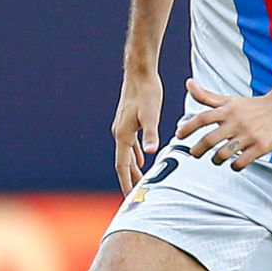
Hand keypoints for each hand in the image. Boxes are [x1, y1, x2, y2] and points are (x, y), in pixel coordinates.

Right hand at [112, 72, 162, 191]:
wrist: (140, 73)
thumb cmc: (147, 92)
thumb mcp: (152, 114)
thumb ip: (150, 134)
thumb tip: (150, 152)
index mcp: (124, 135)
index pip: (122, 165)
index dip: (126, 182)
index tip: (129, 197)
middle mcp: (120, 133)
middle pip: (123, 163)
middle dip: (129, 179)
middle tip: (136, 196)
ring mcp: (123, 127)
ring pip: (127, 154)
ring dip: (132, 169)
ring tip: (139, 182)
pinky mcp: (129, 122)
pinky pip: (130, 145)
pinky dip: (135, 156)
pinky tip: (141, 160)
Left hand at [177, 78, 271, 169]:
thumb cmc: (253, 106)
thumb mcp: (229, 100)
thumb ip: (206, 95)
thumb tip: (188, 83)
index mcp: (228, 110)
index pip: (202, 118)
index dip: (188, 127)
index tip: (178, 135)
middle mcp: (236, 122)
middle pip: (209, 139)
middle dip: (197, 150)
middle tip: (194, 153)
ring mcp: (249, 135)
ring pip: (223, 153)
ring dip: (215, 159)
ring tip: (215, 159)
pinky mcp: (260, 147)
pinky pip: (241, 162)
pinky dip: (234, 166)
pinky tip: (233, 163)